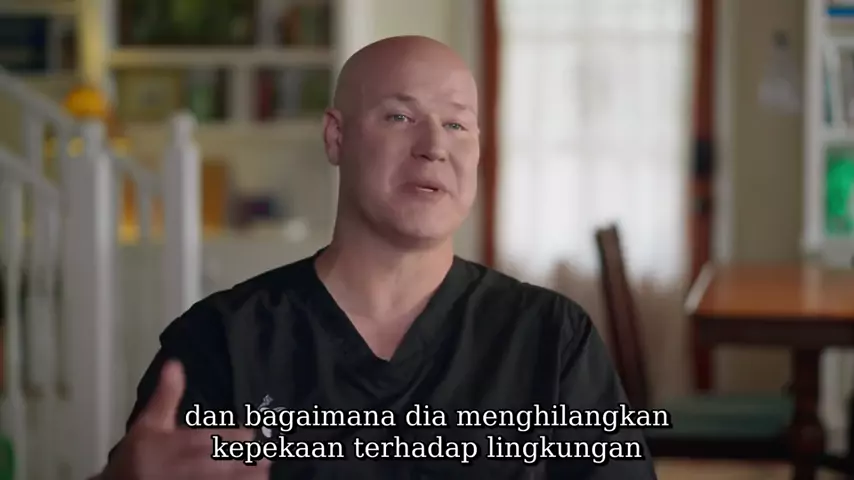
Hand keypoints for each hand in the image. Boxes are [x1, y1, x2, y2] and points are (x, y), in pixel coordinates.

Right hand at [101, 360, 270, 479]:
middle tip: (265, 457)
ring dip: (241, 478)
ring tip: (263, 473)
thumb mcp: (149, 422)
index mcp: (172, 445)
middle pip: (213, 465)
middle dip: (241, 461)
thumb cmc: (137, 454)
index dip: (228, 439)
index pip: (203, 441)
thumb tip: (174, 364)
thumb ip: (166, 395)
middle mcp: (179, 468)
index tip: (251, 436)